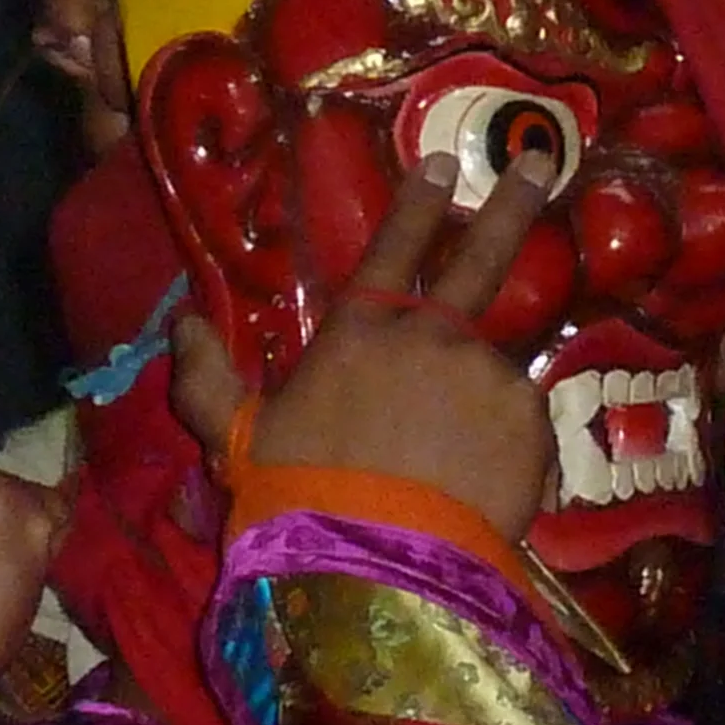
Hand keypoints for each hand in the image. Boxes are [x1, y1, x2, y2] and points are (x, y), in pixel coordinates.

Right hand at [171, 153, 555, 545]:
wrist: (376, 561)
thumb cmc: (298, 497)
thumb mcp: (236, 440)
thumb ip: (207, 379)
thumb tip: (181, 324)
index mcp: (359, 333)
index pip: (392, 249)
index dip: (416, 204)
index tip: (442, 162)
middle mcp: (430, 336)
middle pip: (481, 258)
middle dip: (513, 204)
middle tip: (543, 163)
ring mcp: (486, 372)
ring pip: (491, 376)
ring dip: (481, 405)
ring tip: (456, 463)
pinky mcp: (529, 417)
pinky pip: (520, 425)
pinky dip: (506, 447)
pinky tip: (480, 486)